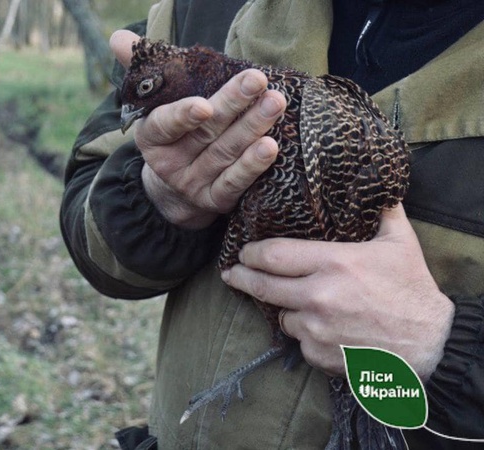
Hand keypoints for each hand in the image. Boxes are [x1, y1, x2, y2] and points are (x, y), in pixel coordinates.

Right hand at [110, 30, 285, 228]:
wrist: (174, 187)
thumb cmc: (173, 131)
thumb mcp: (154, 102)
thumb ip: (141, 68)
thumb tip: (118, 38)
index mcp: (151, 137)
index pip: (163, 125)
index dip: (182, 116)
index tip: (204, 105)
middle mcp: (169, 163)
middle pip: (203, 133)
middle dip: (232, 106)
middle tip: (257, 82)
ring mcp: (192, 184)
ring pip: (223, 154)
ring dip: (251, 128)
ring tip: (275, 104)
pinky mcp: (215, 200)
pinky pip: (234, 183)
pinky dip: (252, 166)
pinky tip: (270, 147)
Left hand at [221, 204, 453, 379]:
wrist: (430, 344)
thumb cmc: (413, 291)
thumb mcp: (399, 244)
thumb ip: (382, 212)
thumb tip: (377, 185)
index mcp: (333, 263)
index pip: (272, 255)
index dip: (251, 253)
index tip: (243, 252)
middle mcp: (318, 296)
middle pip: (262, 286)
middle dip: (242, 278)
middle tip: (232, 274)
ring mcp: (316, 329)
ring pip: (282, 317)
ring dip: (287, 310)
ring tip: (306, 305)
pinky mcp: (319, 354)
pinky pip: (299, 342)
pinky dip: (307, 336)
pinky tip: (326, 329)